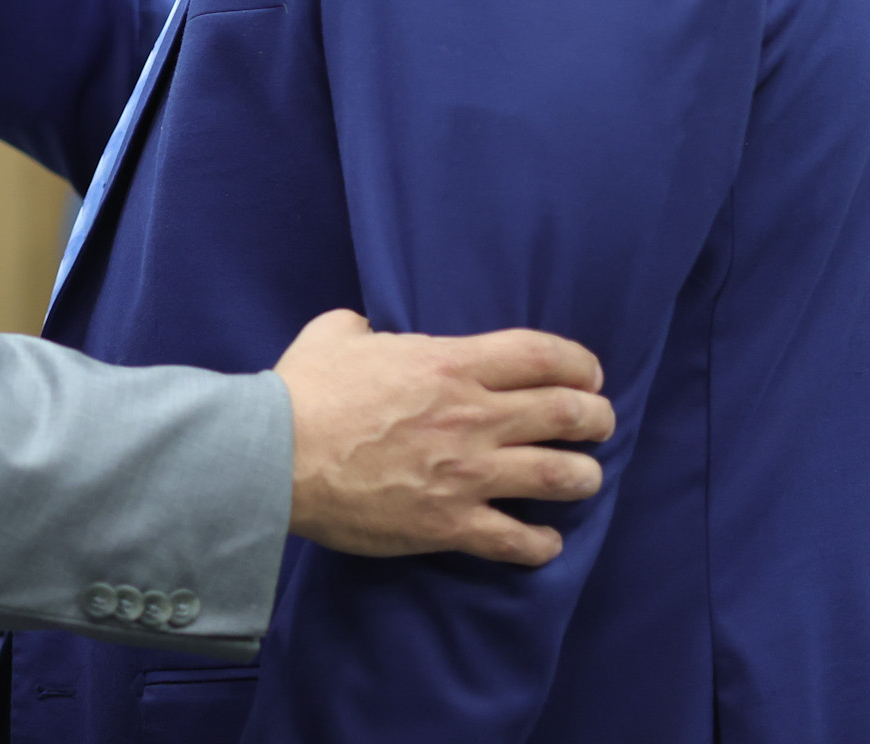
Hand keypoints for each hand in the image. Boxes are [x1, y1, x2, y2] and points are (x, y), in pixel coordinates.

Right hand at [275, 310, 613, 566]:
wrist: (273, 457)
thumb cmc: (302, 392)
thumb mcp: (334, 333)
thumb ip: (365, 326)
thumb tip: (369, 329)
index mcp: (450, 364)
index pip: (544, 356)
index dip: (580, 363)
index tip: (588, 374)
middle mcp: (472, 417)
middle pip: (568, 413)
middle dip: (596, 417)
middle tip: (597, 423)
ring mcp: (466, 474)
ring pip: (561, 476)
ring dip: (583, 476)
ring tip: (582, 476)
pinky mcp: (449, 523)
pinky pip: (518, 540)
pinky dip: (541, 543)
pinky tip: (545, 540)